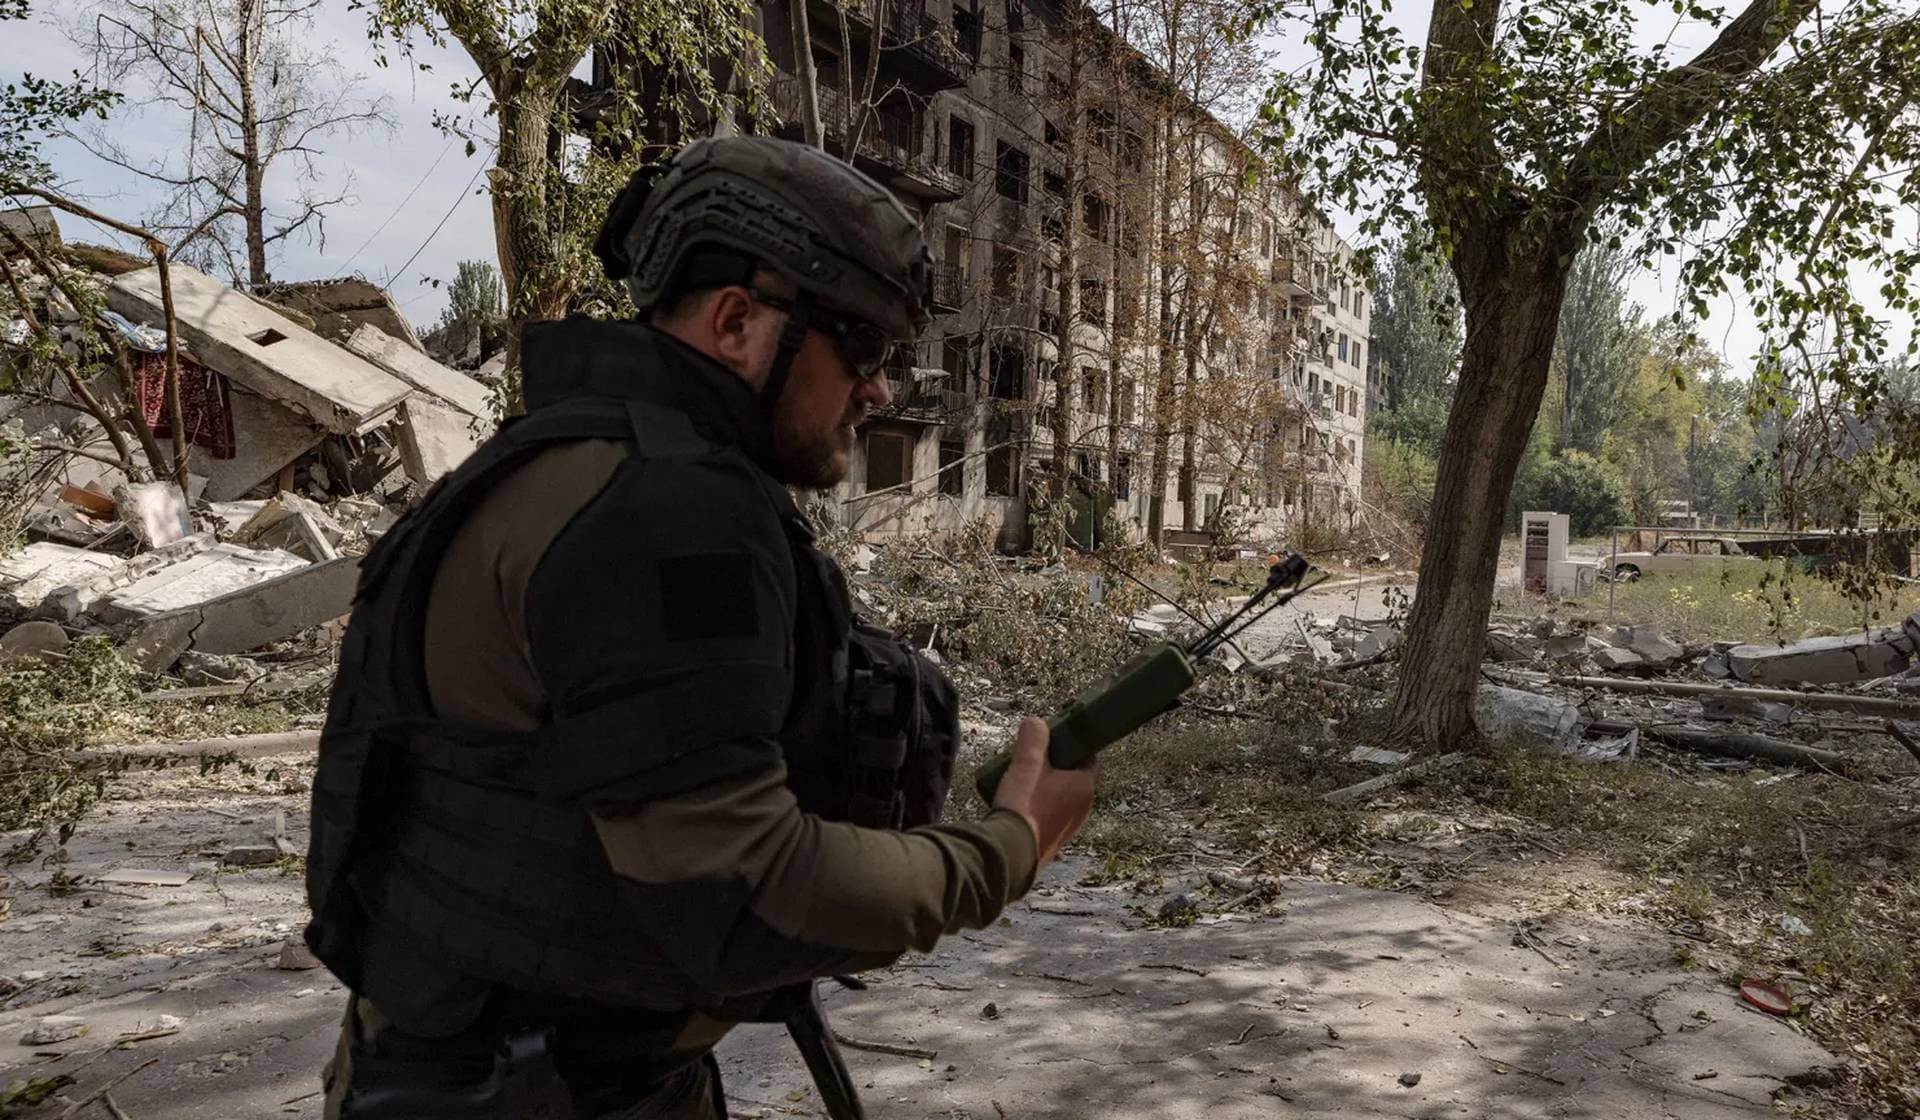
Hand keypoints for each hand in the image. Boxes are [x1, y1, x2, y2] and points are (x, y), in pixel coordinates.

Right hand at [991, 717, 1096, 864]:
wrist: (1011, 855)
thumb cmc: (1024, 805)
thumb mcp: (1027, 762)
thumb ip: (1033, 737)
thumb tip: (1035, 722)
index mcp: (1084, 788)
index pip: (1089, 759)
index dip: (1074, 746)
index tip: (1056, 741)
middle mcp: (1083, 810)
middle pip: (1073, 779)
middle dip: (1055, 768)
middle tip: (1033, 761)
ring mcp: (1068, 829)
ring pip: (1061, 800)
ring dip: (1046, 790)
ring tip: (1021, 783)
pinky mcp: (1052, 843)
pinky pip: (1049, 819)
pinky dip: (1039, 809)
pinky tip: (1018, 808)